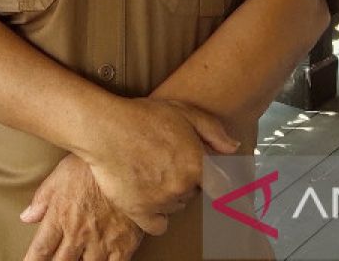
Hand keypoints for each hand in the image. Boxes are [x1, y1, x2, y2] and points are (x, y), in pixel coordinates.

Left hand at [20, 155, 142, 260]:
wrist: (125, 160)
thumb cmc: (92, 165)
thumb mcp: (60, 175)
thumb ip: (42, 199)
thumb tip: (27, 216)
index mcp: (60, 218)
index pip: (40, 249)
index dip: (33, 260)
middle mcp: (78, 234)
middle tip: (57, 259)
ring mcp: (102, 242)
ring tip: (81, 257)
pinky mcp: (124, 244)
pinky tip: (103, 260)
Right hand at [82, 98, 239, 234]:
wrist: (104, 128)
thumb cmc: (142, 117)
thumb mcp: (183, 112)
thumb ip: (213, 131)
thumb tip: (233, 148)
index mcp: (196, 163)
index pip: (222, 188)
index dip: (222, 187)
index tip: (226, 193)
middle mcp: (182, 186)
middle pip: (193, 192)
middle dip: (185, 180)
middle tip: (167, 162)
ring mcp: (160, 201)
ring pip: (176, 206)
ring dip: (170, 195)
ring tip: (151, 172)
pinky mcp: (139, 211)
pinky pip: (158, 225)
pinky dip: (156, 217)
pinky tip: (150, 201)